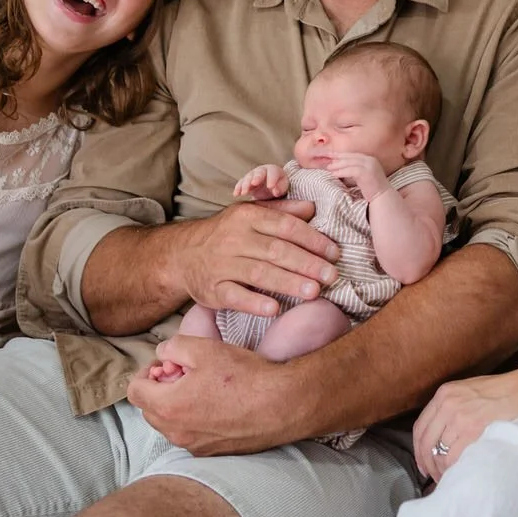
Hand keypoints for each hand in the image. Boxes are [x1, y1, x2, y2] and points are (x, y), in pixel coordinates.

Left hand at [127, 336, 299, 453]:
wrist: (282, 405)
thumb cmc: (244, 376)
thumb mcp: (204, 348)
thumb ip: (173, 347)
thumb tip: (163, 354)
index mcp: (168, 406)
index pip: (135, 390)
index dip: (146, 371)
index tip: (167, 364)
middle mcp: (176, 432)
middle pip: (149, 409)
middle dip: (160, 389)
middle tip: (184, 373)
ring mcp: (194, 445)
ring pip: (170, 424)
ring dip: (176, 405)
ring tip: (202, 388)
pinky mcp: (212, 452)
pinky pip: (190, 435)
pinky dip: (194, 420)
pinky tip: (217, 405)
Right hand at [181, 201, 339, 320]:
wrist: (183, 254)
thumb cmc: (227, 234)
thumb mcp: (251, 215)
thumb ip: (283, 211)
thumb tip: (312, 208)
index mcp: (247, 216)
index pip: (286, 226)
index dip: (313, 240)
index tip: (334, 253)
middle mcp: (234, 239)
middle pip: (276, 251)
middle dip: (307, 263)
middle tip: (332, 276)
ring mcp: (222, 265)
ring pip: (259, 273)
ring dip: (288, 283)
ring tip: (314, 292)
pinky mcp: (212, 289)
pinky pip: (234, 296)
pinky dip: (254, 303)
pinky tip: (275, 309)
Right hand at [233, 164, 289, 200]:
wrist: (271, 186)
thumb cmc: (279, 186)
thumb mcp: (282, 187)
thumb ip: (280, 188)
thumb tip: (275, 191)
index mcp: (273, 170)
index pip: (273, 172)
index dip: (272, 178)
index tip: (270, 186)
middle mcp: (262, 171)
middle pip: (258, 172)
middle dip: (256, 177)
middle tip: (254, 183)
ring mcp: (252, 175)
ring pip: (248, 177)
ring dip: (245, 184)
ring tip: (244, 193)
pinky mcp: (246, 182)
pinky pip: (240, 183)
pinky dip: (238, 188)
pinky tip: (236, 194)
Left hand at [323, 152, 389, 200]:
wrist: (383, 198)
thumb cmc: (371, 189)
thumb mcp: (362, 176)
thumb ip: (353, 170)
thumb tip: (338, 167)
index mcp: (369, 159)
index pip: (352, 155)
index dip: (340, 155)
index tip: (330, 156)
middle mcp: (370, 160)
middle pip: (350, 157)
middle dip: (337, 158)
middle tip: (326, 160)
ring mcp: (370, 165)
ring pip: (350, 162)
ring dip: (338, 165)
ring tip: (328, 168)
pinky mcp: (367, 172)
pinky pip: (351, 170)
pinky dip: (342, 172)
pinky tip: (334, 174)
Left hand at [413, 371, 517, 481]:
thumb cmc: (501, 391)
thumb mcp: (467, 391)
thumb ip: (450, 407)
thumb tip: (440, 435)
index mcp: (444, 394)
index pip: (420, 427)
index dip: (418, 449)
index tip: (422, 462)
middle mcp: (448, 404)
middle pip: (426, 442)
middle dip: (427, 463)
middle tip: (432, 476)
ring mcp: (460, 417)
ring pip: (439, 452)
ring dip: (441, 469)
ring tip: (448, 477)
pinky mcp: (473, 429)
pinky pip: (453, 456)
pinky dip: (452, 469)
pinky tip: (458, 473)